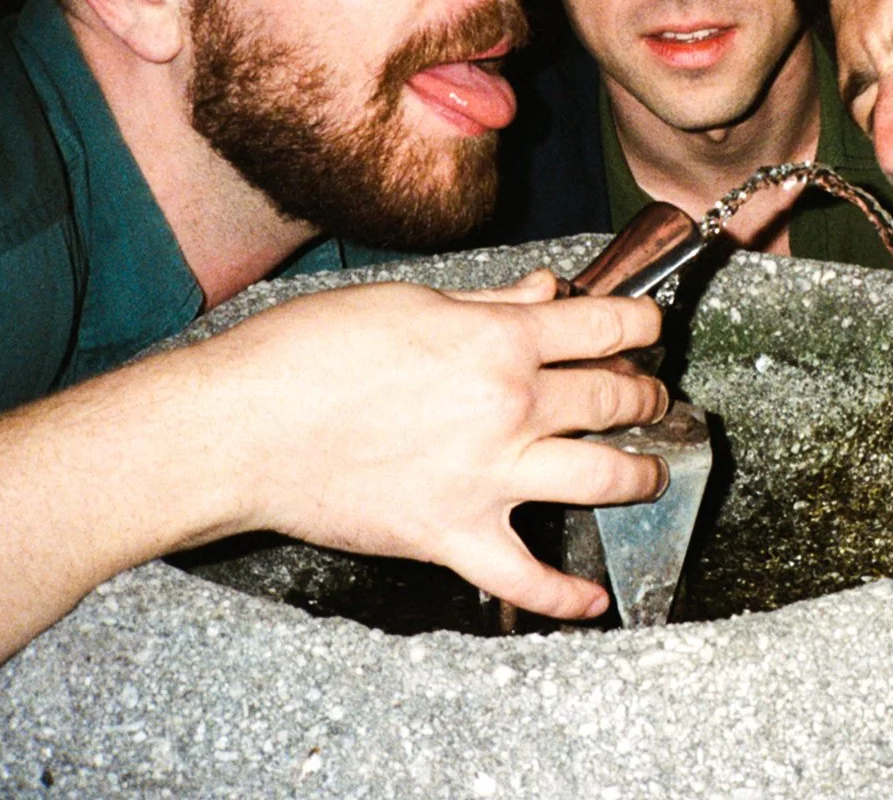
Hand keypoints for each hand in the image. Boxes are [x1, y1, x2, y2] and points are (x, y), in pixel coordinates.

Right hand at [203, 272, 670, 619]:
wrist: (240, 426)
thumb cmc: (309, 353)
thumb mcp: (410, 303)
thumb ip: (492, 303)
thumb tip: (546, 289)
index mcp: (500, 340)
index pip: (603, 326)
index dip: (639, 324)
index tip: (650, 328)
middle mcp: (509, 406)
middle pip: (614, 397)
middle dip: (646, 393)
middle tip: (652, 395)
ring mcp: (488, 475)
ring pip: (603, 478)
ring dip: (640, 475)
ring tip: (651, 472)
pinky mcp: (454, 535)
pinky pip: (526, 578)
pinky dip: (566, 598)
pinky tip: (595, 602)